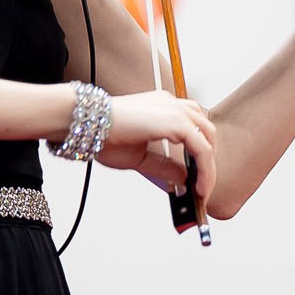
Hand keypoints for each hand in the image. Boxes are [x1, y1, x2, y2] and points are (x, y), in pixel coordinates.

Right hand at [94, 89, 216, 200]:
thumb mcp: (139, 157)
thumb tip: (184, 179)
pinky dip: (205, 169)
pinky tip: (199, 187)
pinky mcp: (176, 122)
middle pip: (205, 131)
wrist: (86, 123)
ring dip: (208, 166)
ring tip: (202, 190)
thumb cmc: (103, 135)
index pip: (193, 127)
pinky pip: (202, 149)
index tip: (197, 177)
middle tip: (203, 186)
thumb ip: (164, 166)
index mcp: (163, 107)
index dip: (199, 153)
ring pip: (207, 139)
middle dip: (208, 160)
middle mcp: (172, 104)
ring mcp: (176, 110)